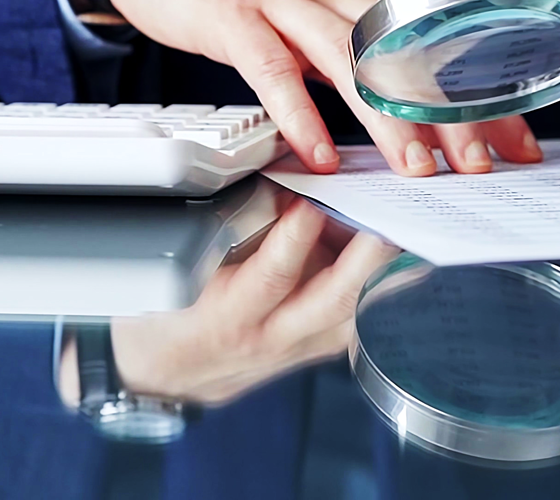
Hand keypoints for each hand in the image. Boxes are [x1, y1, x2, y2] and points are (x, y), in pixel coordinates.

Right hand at [56, 0, 540, 174]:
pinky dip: (299, 114)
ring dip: (387, 115)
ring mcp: (278, 0)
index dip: (474, 91)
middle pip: (400, 51)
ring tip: (416, 167)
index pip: (428, 43)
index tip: (513, 137)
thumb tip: (389, 91)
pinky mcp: (230, 15)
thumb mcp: (303, 3)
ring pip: (346, 59)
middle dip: (447, 109)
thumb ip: (344, 39)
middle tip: (482, 161)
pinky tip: (319, 153)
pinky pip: (270, 69)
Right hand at [58, 200, 398, 406]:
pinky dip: (376, 293)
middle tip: (390, 216)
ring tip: (411, 236)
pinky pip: (350, 325)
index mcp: (223, 318)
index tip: (314, 200)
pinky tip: (399, 267)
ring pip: (350, 318)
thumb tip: (275, 182)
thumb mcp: (171, 271)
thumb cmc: (154, 314)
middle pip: (330, 304)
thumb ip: (222, 230)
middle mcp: (265, 341)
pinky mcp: (305, 353)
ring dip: (385, 277)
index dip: (295, 239)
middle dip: (367, 259)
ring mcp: (291, 352)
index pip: (269, 279)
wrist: (148, 377)